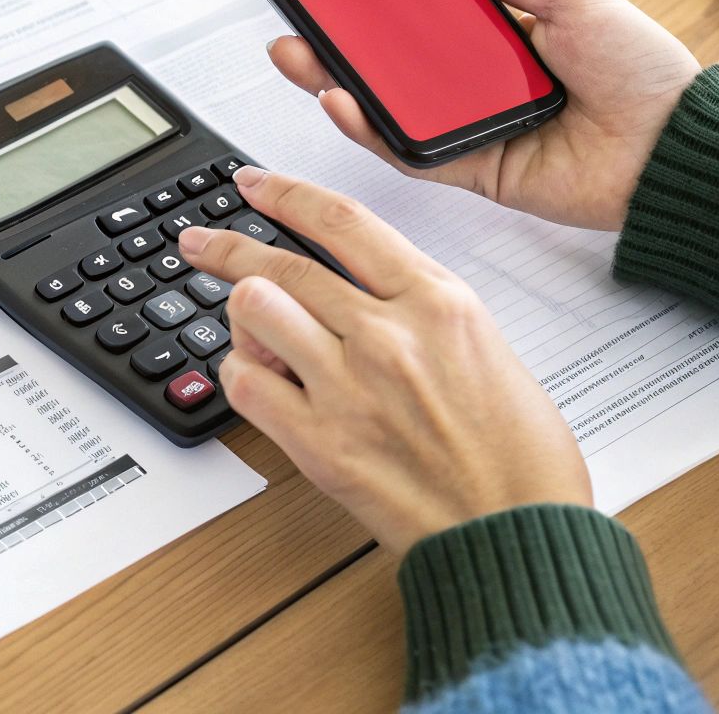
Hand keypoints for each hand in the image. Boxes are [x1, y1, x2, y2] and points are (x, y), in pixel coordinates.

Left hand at [177, 167, 590, 554]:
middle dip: (225, 247)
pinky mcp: (320, 443)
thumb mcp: (487, 347)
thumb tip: (362, 293)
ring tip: (252, 333)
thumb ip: (421, 310)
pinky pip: (246, 384)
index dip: (285, 193)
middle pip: (282, 262)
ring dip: (242, 316)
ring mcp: (350, 385)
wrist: (519, 533)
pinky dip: (242, 376)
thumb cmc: (518, 455)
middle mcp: (389, 332)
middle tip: (199, 244)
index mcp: (438, 299)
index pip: (342, 219)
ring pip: (254, 309)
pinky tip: (261, 382)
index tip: (254, 185)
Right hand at [268, 0, 700, 230]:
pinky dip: (370, 128)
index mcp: (504, 36)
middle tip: (295, 14)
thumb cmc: (645, 72)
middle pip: (393, 60)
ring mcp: (472, 128)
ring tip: (298, 54)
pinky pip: (408, 150)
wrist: (677, 150)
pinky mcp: (472, 170)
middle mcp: (481, 83)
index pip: (424, 13)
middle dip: (337, 41)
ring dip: (337, 81)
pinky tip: (343, 98)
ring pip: (388, 106)